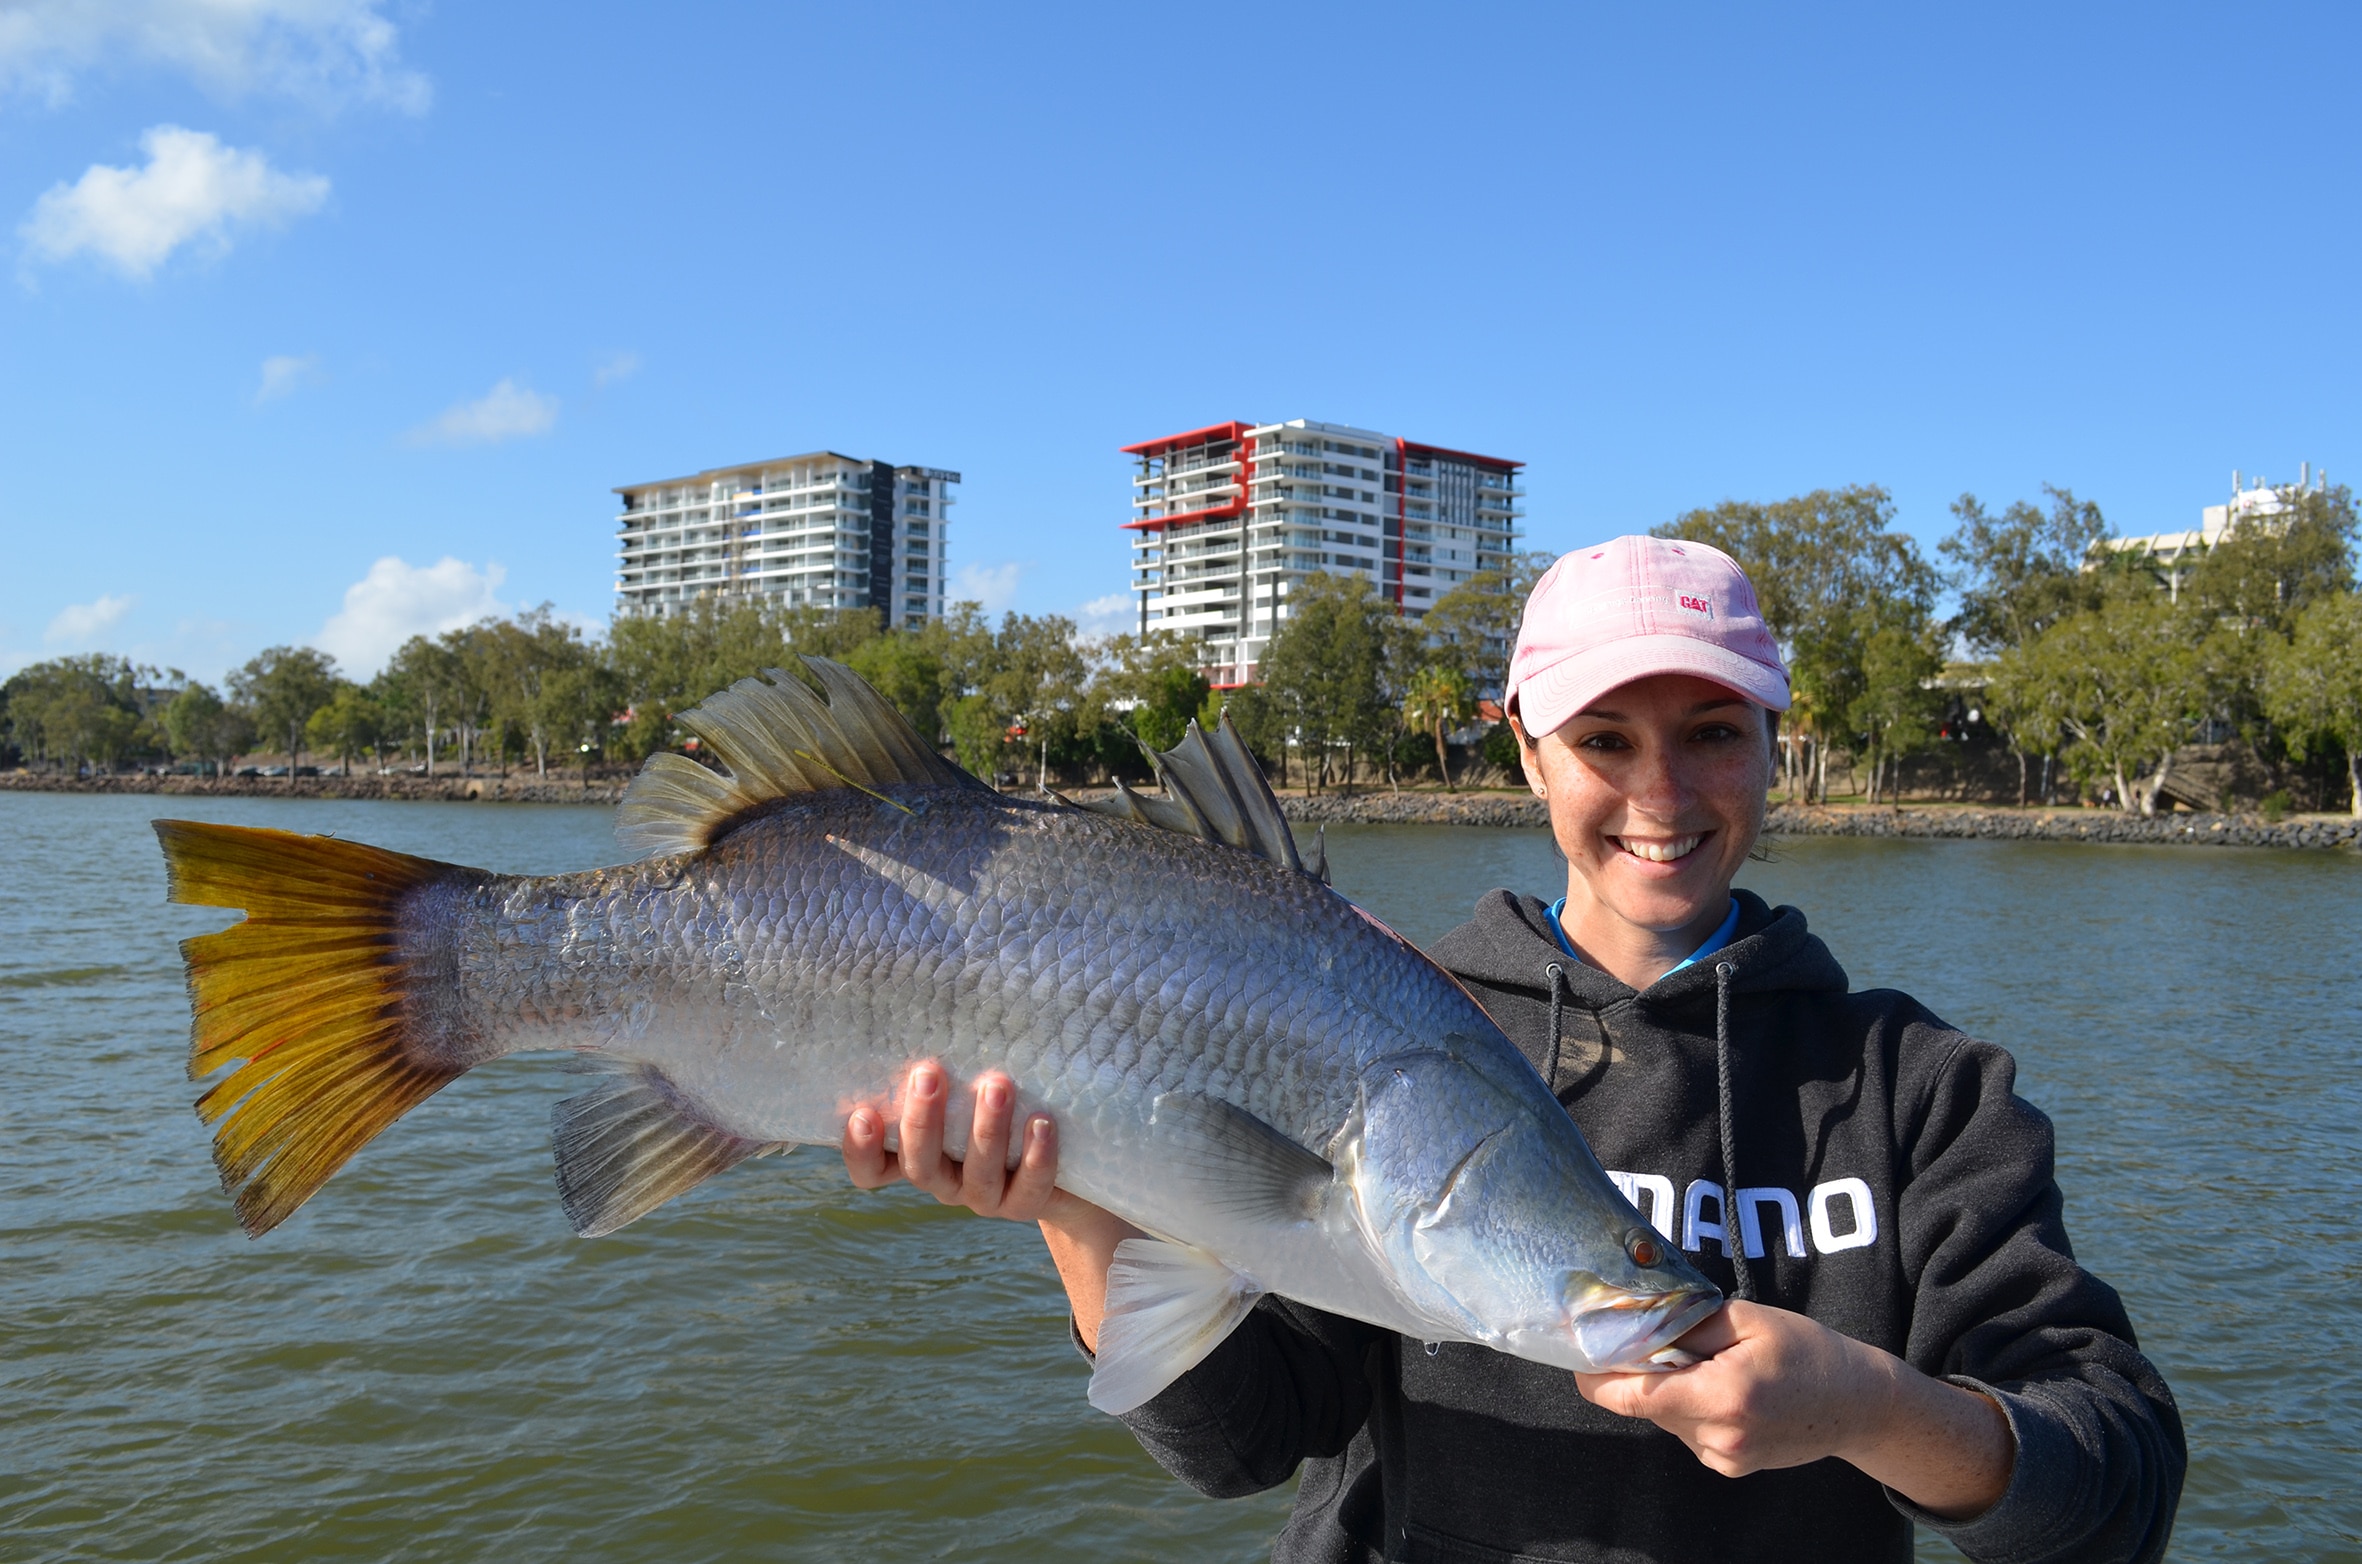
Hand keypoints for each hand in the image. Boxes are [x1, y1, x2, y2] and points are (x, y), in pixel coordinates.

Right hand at [841, 1062, 1060, 1221]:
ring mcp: (983, 1196)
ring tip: (997, 1086)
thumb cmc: (997, 1092)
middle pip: (919, 1167)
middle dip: (922, 1122)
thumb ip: (943, 1061)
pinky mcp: (1025, 1203)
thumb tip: (923, 1002)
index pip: (873, 1169)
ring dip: (986, 1130)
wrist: (1061, 1152)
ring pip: (977, 1175)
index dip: (861, 1151)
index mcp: (918, 1153)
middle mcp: (945, 1180)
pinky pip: (1027, 1188)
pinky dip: (1035, 1156)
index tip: (863, 1114)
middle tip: (928, 1074)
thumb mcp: (965, 1078)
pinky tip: (1041, 1122)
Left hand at [1575, 1299, 2011, 1518]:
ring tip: (1714, 1363)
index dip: (1596, 1373)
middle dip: (1644, 1369)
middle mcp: (1718, 1436)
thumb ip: (1687, 1321)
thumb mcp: (1749, 1318)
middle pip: (1646, 1402)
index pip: (1631, 1395)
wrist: (1860, 1404)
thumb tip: (1634, 1318)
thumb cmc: (1808, 1350)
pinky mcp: (1729, 1466)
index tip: (1581, 1349)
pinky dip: (1692, 1406)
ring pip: (1666, 1416)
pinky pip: (1688, 1429)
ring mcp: (1724, 1457)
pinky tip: (1729, 1389)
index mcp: (1721, 1396)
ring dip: (1671, 1387)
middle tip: (1664, 1337)